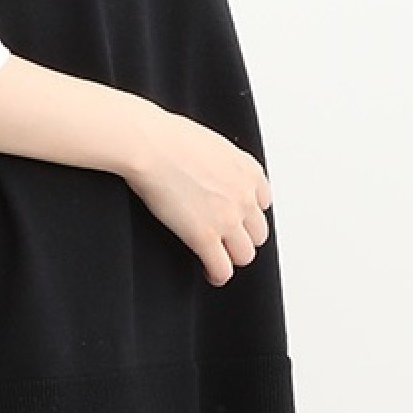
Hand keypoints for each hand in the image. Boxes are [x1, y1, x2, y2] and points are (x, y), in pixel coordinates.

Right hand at [121, 110, 272, 285]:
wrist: (149, 145)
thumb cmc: (168, 138)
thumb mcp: (212, 143)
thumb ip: (224, 165)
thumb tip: (216, 175)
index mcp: (249, 170)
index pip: (263, 202)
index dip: (247, 212)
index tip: (236, 217)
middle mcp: (245, 195)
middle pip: (257, 232)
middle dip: (242, 236)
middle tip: (225, 238)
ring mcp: (228, 218)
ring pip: (244, 255)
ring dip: (231, 257)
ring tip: (218, 257)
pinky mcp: (206, 237)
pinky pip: (222, 269)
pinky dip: (217, 274)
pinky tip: (209, 272)